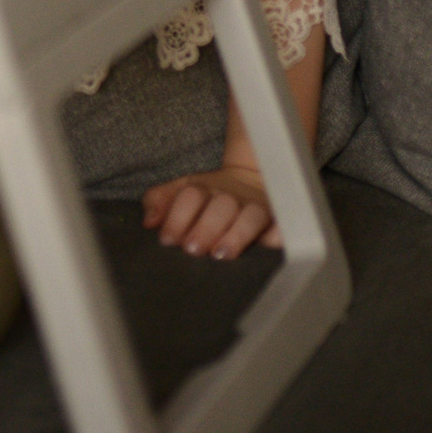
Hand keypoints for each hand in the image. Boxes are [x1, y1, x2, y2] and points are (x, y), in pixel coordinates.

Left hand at [142, 165, 280, 258]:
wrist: (251, 179)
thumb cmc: (208, 195)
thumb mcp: (181, 190)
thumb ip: (160, 201)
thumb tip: (149, 221)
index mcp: (205, 188)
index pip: (190, 196)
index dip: (178, 217)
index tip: (168, 239)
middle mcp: (232, 196)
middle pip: (221, 206)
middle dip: (206, 227)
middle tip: (193, 249)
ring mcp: (258, 206)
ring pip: (251, 216)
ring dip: (237, 234)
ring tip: (223, 253)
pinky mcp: (279, 219)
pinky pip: (283, 225)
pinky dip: (278, 234)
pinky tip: (270, 244)